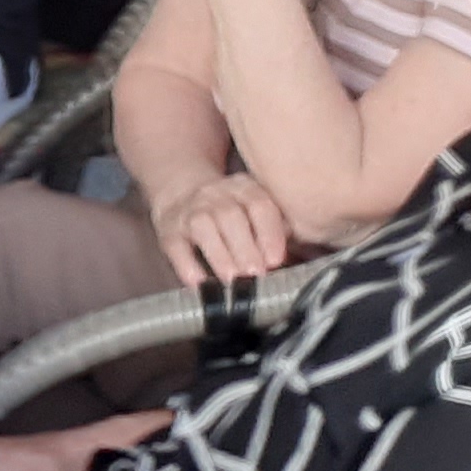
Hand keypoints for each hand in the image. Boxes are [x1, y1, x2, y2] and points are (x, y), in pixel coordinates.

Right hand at [152, 170, 294, 283]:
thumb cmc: (230, 214)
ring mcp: (188, 211)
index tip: (277, 259)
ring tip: (233, 280)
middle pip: (229, 215)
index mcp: (244, 188)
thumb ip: (276, 233)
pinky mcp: (168, 230)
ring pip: (202, 227)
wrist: (181, 194)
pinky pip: (175, 246)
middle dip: (245, 247)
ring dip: (219, 255)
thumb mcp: (253, 210)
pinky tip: (199, 282)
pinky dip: (186, 265)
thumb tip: (302, 262)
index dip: (269, 232)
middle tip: (256, 274)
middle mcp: (215, 195)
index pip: (259, 204)